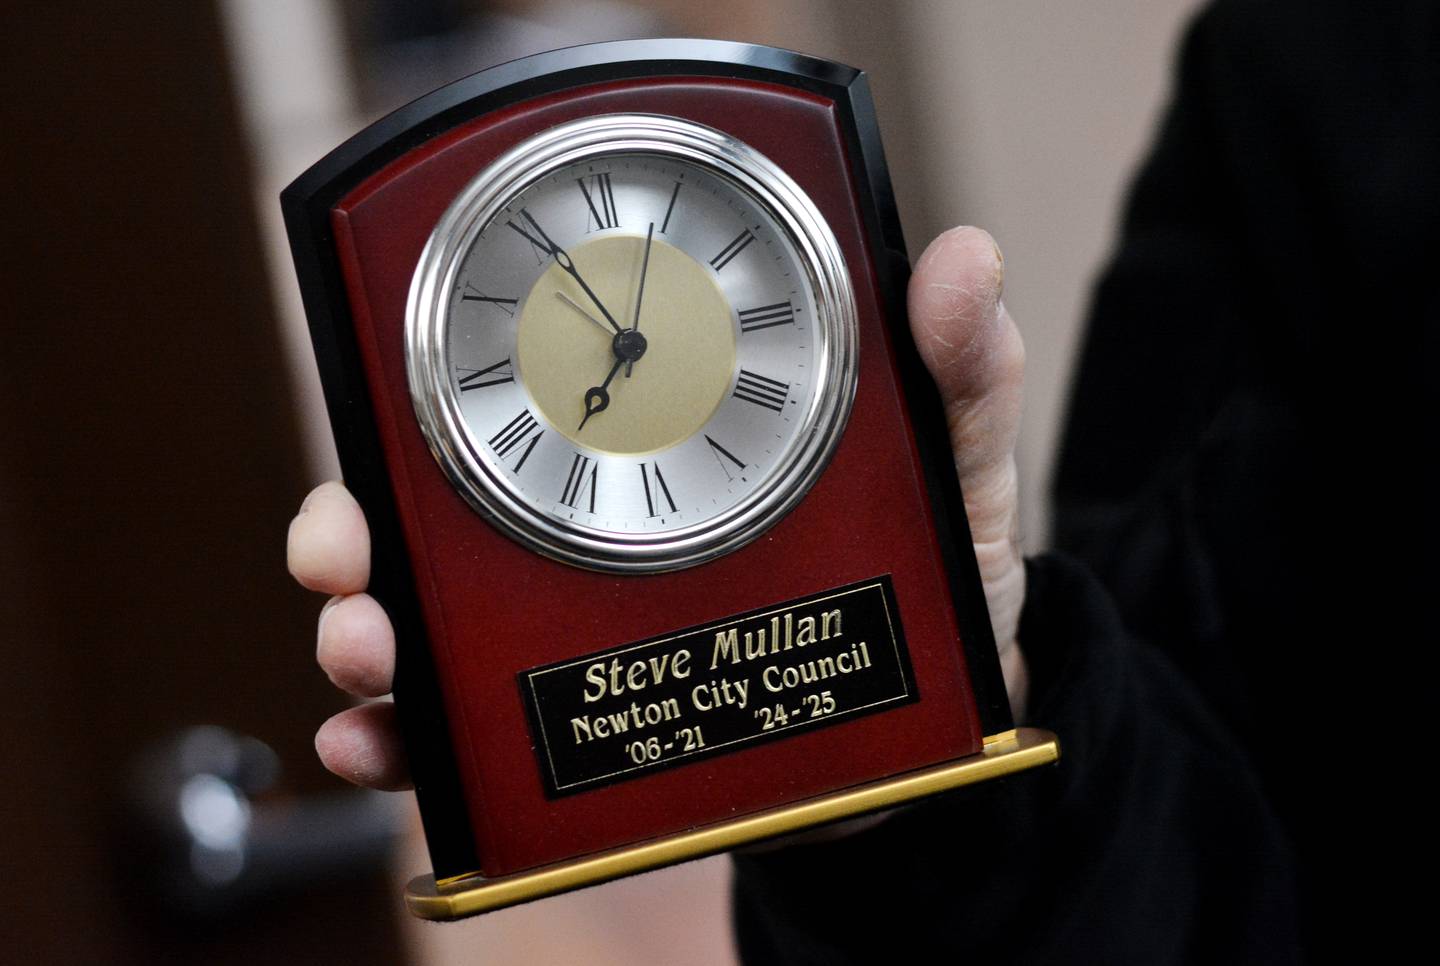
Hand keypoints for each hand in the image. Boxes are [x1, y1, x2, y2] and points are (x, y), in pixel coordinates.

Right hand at [287, 226, 1026, 790]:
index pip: (526, 399)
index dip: (440, 392)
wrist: (940, 712)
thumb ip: (958, 373)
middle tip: (341, 559)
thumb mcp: (947, 465)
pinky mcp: (587, 728)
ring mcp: (579, 631)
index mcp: (659, 443)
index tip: (390, 386)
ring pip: (435, 627)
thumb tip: (964, 263)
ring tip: (366, 661)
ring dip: (368, 640)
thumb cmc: (927, 569)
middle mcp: (592, 532)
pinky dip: (414, 743)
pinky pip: (481, 740)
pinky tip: (384, 745)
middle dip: (354, 532)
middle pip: (435, 516)